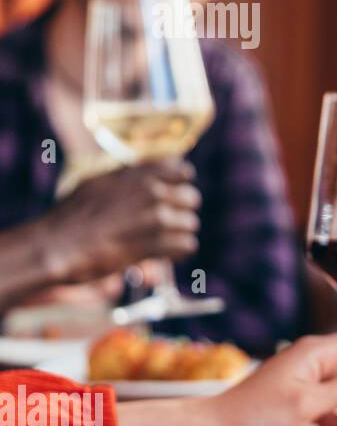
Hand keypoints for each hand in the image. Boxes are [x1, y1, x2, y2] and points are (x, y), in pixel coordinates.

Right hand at [37, 158, 200, 284]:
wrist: (57, 245)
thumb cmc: (71, 216)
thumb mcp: (98, 183)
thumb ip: (127, 178)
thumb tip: (147, 176)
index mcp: (138, 174)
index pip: (182, 171)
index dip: (179, 185)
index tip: (171, 196)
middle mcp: (151, 191)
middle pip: (191, 198)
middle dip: (181, 212)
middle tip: (166, 224)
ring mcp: (156, 217)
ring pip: (190, 223)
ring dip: (178, 234)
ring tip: (161, 241)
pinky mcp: (156, 243)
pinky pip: (187, 245)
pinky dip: (178, 252)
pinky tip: (165, 254)